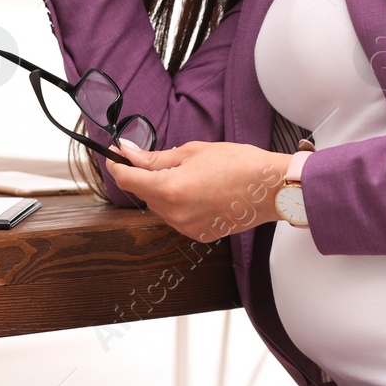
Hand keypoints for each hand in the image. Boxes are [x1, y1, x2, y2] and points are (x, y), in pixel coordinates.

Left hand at [105, 138, 290, 242]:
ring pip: (159, 206)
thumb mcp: (192, 151)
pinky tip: (199, 189)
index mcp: (169, 189)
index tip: (115, 156)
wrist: (270, 188)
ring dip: (163, 190)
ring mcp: (186, 227)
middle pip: (144, 193)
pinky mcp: (198, 234)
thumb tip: (127, 151)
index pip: (128, 180)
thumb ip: (155, 156)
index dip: (118, 165)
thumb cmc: (238, 164)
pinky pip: (176, 216)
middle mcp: (174, 214)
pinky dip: (179, 202)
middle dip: (146, 176)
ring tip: (190, 173)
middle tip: (165, 158)